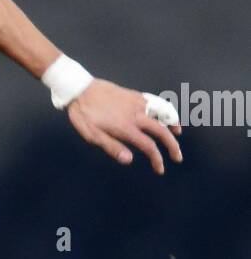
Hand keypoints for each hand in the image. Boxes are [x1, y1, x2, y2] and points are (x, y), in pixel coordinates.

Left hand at [66, 80, 182, 174]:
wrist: (80, 89)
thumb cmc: (84, 115)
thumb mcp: (93, 135)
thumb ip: (112, 147)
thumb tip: (129, 160)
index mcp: (126, 128)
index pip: (148, 146)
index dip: (157, 159)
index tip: (160, 169)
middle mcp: (136, 115)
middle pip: (162, 131)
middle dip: (172, 146)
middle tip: (177, 157)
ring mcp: (137, 103)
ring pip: (163, 113)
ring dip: (172, 124)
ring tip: (178, 133)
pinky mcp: (135, 95)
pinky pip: (156, 103)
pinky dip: (165, 110)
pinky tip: (164, 114)